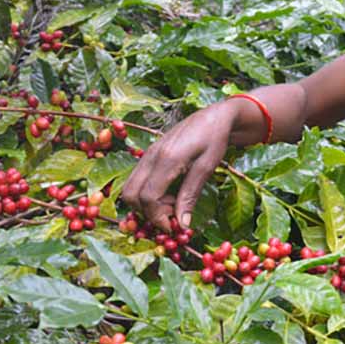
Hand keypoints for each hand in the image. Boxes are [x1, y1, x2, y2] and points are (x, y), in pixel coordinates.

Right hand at [121, 103, 235, 231]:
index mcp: (167, 159)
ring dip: (146, 204)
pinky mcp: (149, 155)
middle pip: (131, 194)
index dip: (158, 217)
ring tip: (172, 204)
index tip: (174, 227)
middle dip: (147, 212)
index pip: (148, 197)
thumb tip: (182, 225)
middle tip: (172, 216)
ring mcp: (147, 154)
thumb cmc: (214, 139)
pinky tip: (168, 193)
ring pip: (130, 188)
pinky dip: (146, 193)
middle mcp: (151, 156)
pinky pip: (137, 180)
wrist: (213, 116)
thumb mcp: (207, 167)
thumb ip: (190, 195)